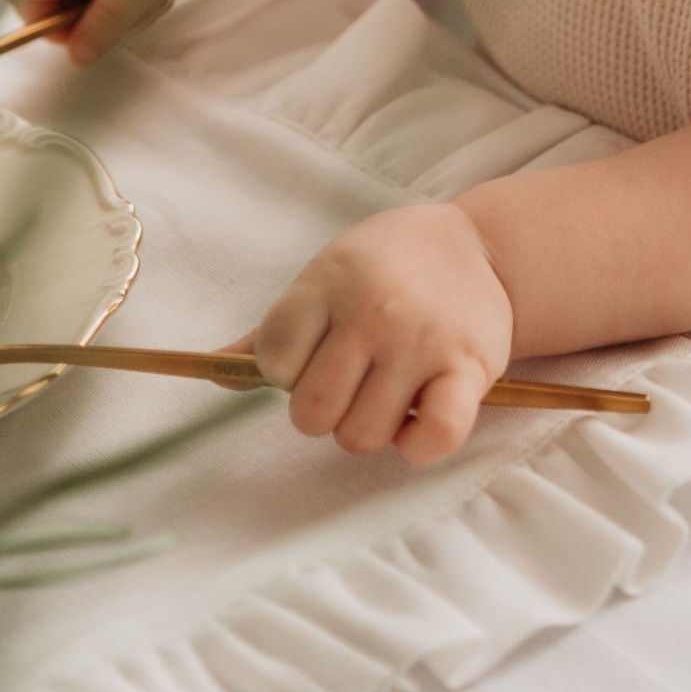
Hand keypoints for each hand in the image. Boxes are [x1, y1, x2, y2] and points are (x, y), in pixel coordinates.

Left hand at [252, 204, 514, 465]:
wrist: (476, 246)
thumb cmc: (384, 268)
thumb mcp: (324, 279)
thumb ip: (274, 331)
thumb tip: (214, 370)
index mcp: (327, 284)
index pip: (272, 360)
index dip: (286, 371)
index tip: (312, 356)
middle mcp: (372, 311)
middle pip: (311, 411)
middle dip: (322, 410)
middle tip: (349, 383)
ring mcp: (421, 341)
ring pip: (362, 435)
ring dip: (368, 427)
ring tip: (385, 393)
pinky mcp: (469, 367)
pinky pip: (433, 437)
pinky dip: (418, 445)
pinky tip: (418, 418)